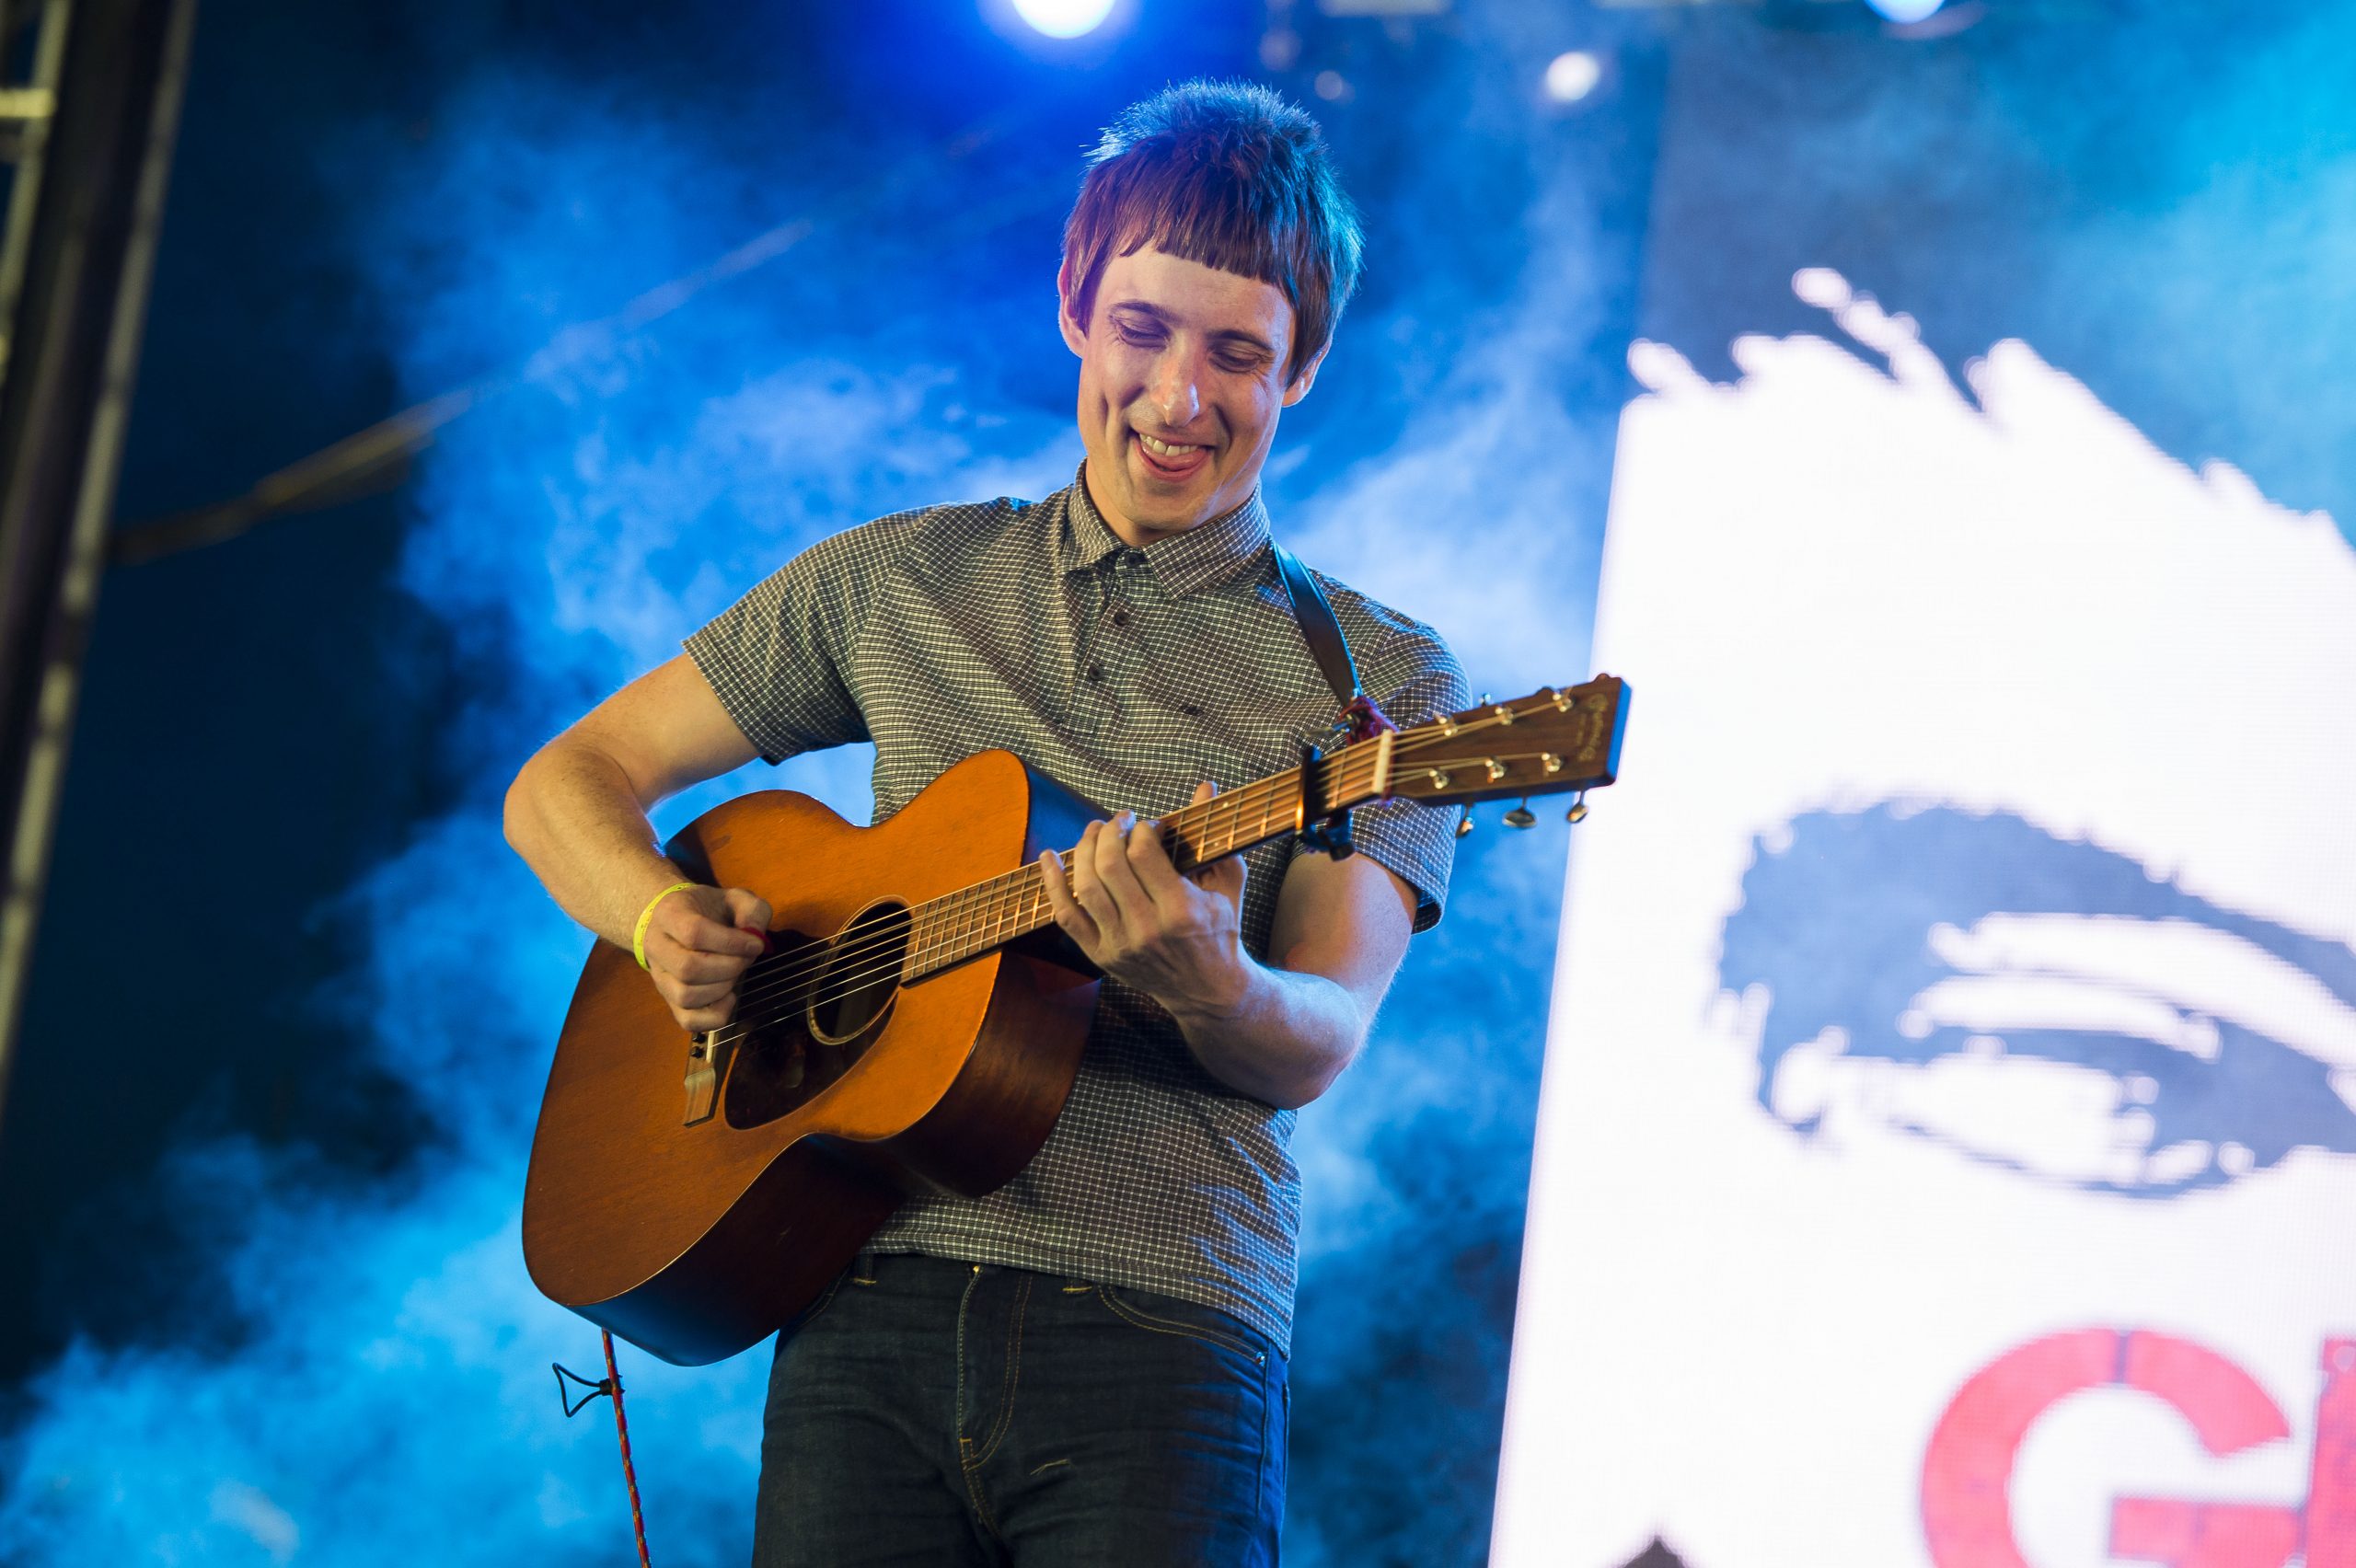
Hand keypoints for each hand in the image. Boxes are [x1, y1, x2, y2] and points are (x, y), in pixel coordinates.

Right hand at [641, 883, 771, 1033]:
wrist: (678, 923)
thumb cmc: (709, 910)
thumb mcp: (735, 898)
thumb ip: (753, 911)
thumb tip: (755, 937)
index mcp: (669, 914)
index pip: (693, 932)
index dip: (730, 943)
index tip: (755, 944)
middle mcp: (656, 947)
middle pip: (688, 968)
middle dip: (729, 967)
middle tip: (746, 959)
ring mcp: (660, 977)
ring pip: (686, 996)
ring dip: (723, 988)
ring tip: (736, 973)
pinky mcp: (670, 1000)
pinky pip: (688, 1021)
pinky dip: (715, 1016)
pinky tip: (729, 997)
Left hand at [1039, 782, 1249, 1016]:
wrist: (1208, 991)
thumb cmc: (1222, 931)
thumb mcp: (1228, 883)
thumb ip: (1214, 835)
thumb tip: (1207, 785)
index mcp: (1181, 910)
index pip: (1144, 853)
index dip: (1143, 829)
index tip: (1151, 825)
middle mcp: (1147, 929)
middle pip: (1110, 865)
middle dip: (1111, 831)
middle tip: (1120, 821)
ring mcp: (1120, 945)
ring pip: (1086, 887)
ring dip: (1084, 849)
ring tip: (1094, 830)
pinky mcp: (1101, 956)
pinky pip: (1066, 917)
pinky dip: (1052, 885)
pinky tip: (1049, 858)